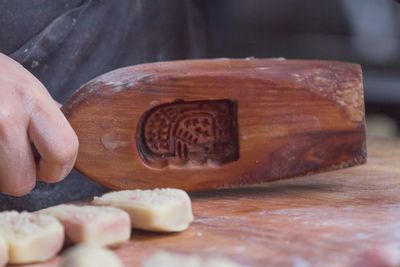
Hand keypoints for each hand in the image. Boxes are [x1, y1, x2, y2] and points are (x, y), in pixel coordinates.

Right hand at [0, 53, 77, 195]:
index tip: (48, 167)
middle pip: (21, 183)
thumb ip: (49, 120)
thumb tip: (67, 150)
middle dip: (19, 178)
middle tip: (13, 159)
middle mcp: (5, 116)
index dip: (58, 170)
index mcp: (32, 101)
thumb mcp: (30, 88)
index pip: (63, 152)